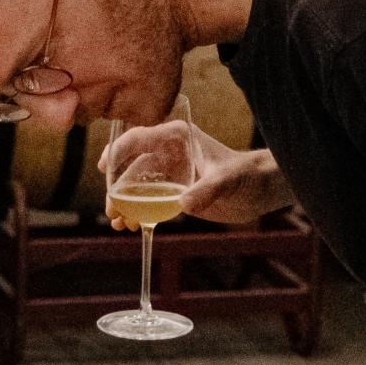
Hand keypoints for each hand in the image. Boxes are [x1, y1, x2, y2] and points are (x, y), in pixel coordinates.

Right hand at [101, 122, 288, 226]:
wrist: (260, 190)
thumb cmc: (247, 175)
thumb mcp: (227, 180)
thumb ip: (206, 190)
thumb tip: (183, 204)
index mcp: (176, 137)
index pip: (138, 138)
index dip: (117, 151)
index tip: (105, 168)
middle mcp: (167, 152)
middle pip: (130, 166)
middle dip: (116, 188)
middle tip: (112, 210)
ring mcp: (168, 173)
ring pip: (134, 187)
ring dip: (122, 204)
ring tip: (118, 223)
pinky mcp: (172, 192)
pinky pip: (146, 201)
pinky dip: (135, 213)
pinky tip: (130, 227)